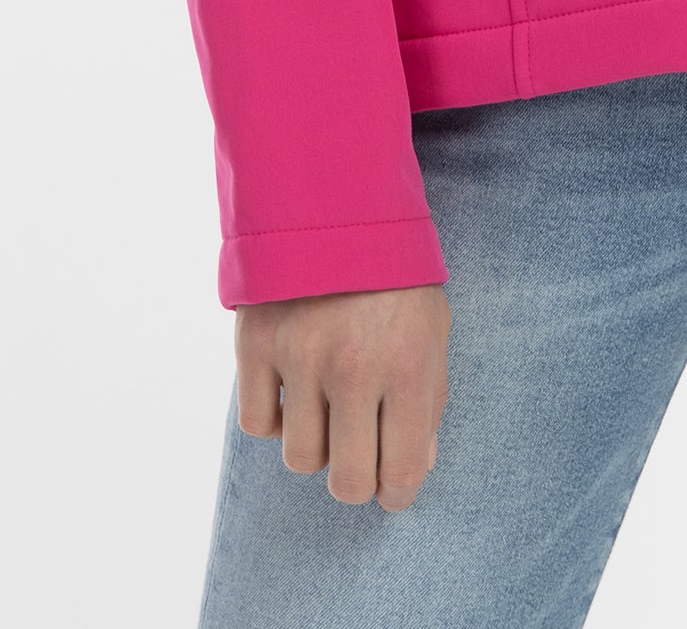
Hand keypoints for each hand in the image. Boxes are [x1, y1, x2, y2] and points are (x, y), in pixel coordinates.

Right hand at [235, 283, 451, 507]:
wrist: (331, 196)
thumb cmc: (392, 272)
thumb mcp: (431, 326)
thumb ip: (428, 399)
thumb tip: (410, 470)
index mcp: (407, 362)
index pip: (404, 470)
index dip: (399, 491)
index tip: (393, 484)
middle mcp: (353, 366)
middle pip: (347, 481)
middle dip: (358, 478)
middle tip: (360, 453)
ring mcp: (299, 356)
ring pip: (300, 457)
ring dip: (316, 443)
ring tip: (327, 404)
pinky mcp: (255, 343)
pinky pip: (257, 424)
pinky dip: (274, 417)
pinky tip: (292, 386)